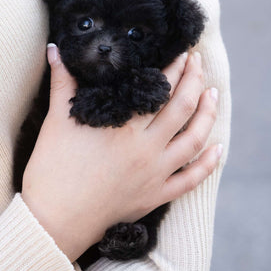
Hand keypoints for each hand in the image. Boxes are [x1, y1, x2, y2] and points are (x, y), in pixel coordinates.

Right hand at [21, 45, 220, 262]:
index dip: (174, 68)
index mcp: (124, 127)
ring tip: (213, 95)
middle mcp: (146, 148)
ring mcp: (154, 174)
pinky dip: (208, 164)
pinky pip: (190, 180)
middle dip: (194, 81)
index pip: (159, 89)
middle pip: (182, 107)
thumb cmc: (51, 170)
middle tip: (198, 62)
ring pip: (194, 140)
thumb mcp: (56, 121)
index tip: (182, 53)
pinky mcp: (155, 196)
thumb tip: (54, 49)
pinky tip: (218, 149)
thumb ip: (62, 82)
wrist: (53, 221)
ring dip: (207, 115)